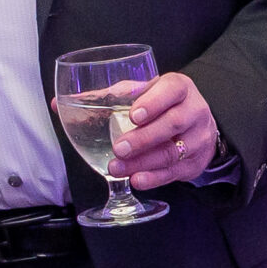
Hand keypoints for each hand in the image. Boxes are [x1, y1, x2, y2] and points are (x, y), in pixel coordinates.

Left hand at [108, 73, 217, 188]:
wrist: (195, 125)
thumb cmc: (162, 104)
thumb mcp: (143, 92)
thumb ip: (112, 95)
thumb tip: (68, 102)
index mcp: (180, 87)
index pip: (172, 90)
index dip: (154, 103)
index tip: (134, 115)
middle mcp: (194, 111)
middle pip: (173, 124)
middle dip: (144, 138)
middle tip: (119, 148)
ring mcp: (198, 138)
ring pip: (173, 152)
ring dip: (143, 162)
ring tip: (116, 168)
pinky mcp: (195, 162)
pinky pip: (174, 172)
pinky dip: (153, 178)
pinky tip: (136, 180)